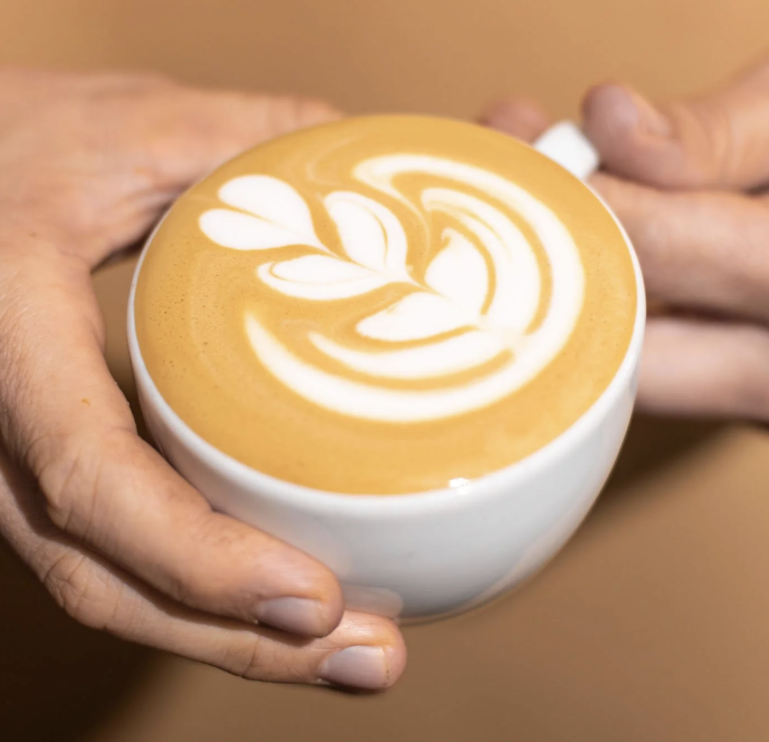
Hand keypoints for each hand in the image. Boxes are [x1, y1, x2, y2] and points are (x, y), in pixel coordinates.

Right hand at [0, 69, 403, 690]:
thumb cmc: (29, 142)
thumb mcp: (140, 128)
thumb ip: (260, 141)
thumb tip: (385, 181)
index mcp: (12, 326)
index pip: (90, 472)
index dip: (195, 555)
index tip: (310, 598)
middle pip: (104, 576)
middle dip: (239, 641)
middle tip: (372, 658)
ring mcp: (17, 458)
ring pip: (107, 587)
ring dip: (232, 643)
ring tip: (357, 654)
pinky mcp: (53, 468)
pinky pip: (119, 555)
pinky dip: (205, 600)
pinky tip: (293, 606)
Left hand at [482, 40, 768, 426]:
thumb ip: (715, 130)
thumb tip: (605, 124)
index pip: (645, 248)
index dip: (564, 201)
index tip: (516, 155)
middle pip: (611, 341)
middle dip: (541, 263)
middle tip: (505, 186)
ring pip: (617, 371)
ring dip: (560, 290)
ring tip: (535, 198)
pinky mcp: (748, 406)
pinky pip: (650, 370)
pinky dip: (603, 311)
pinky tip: (588, 247)